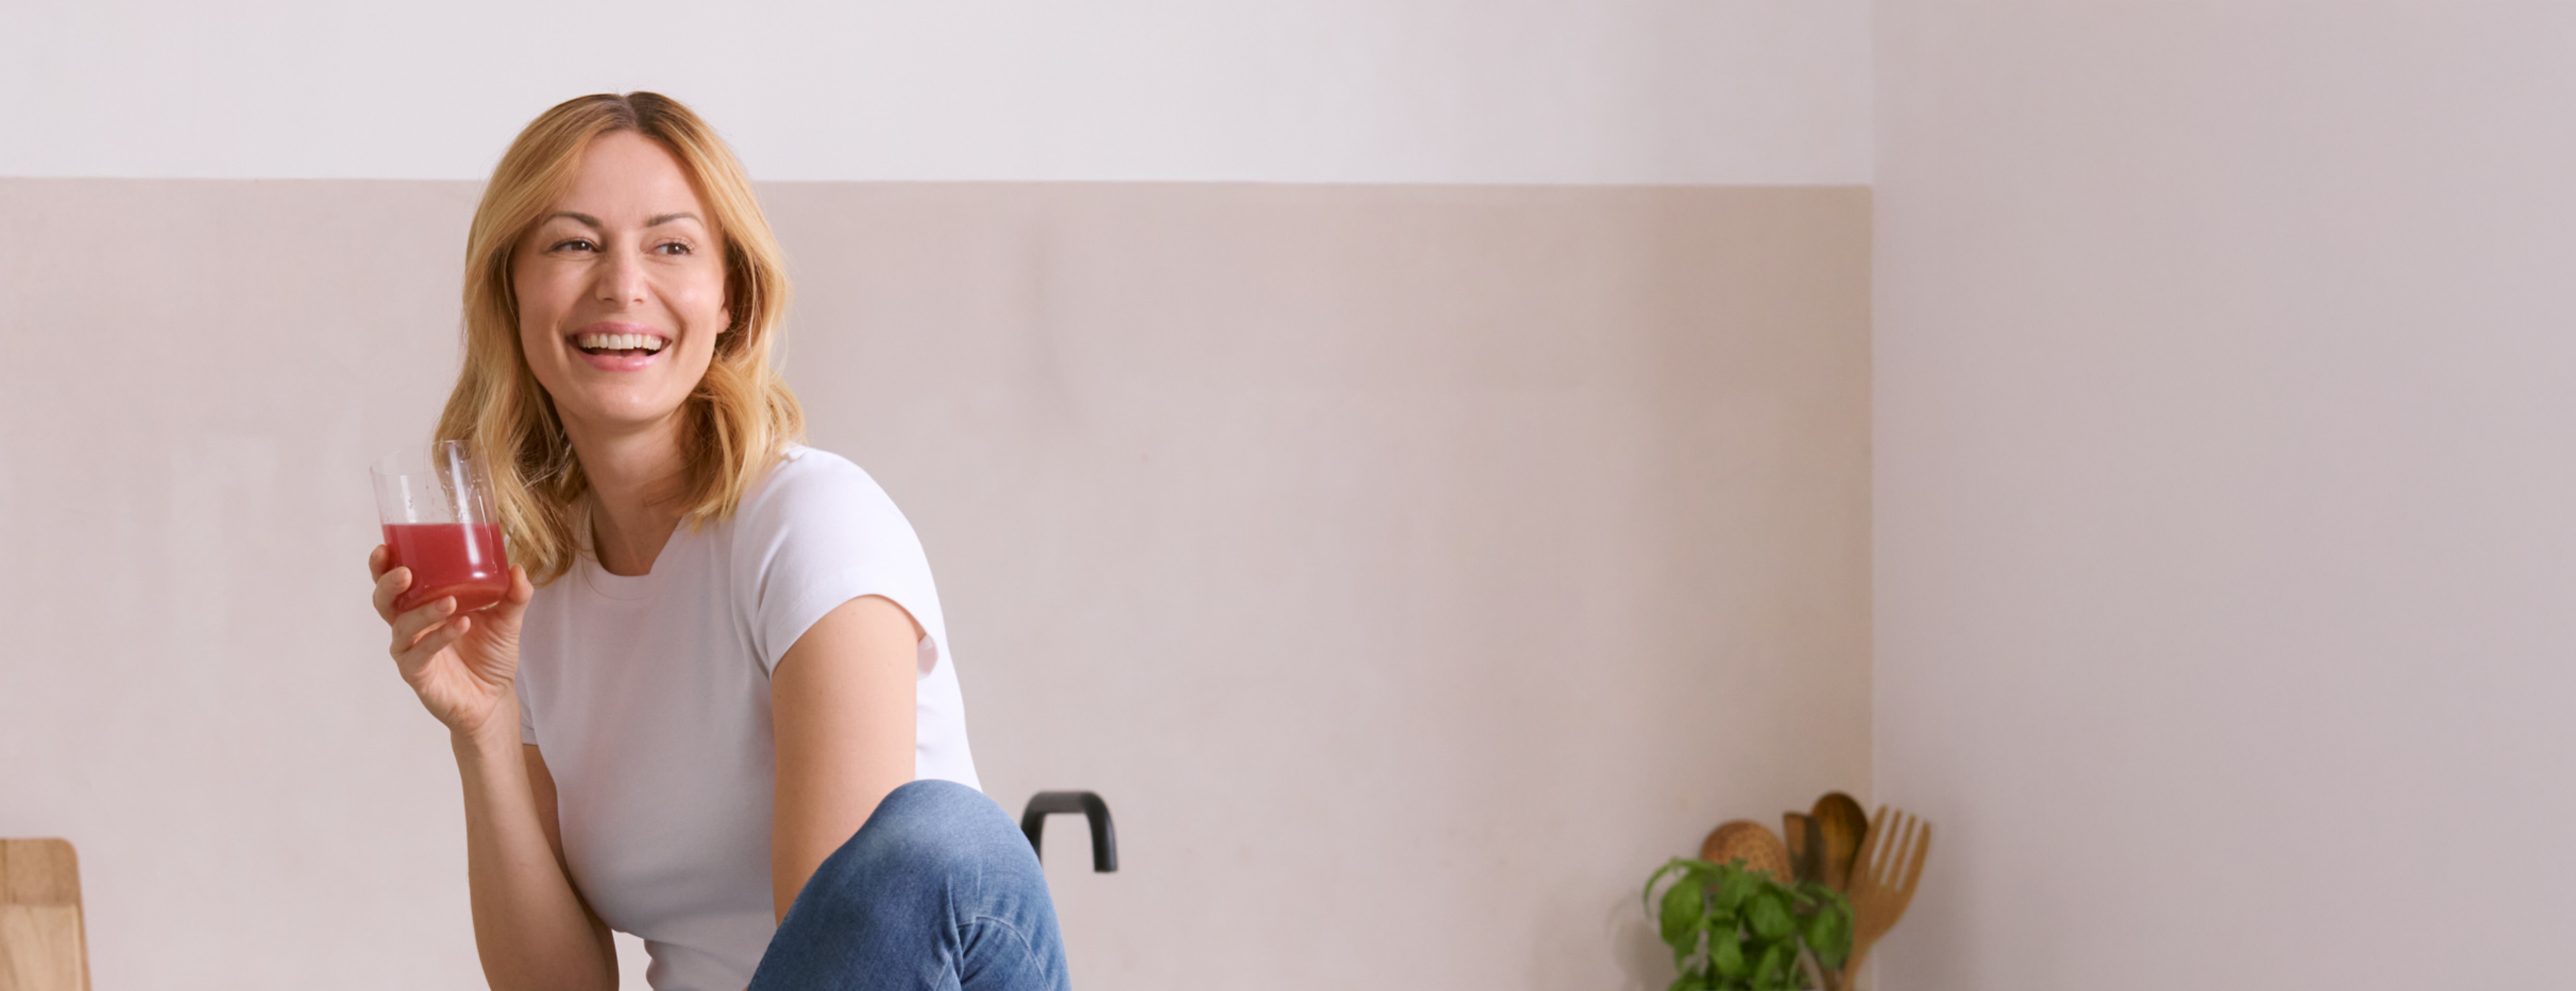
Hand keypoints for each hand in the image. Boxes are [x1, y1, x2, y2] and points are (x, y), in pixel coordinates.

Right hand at [369, 545, 535, 743]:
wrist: (495, 698)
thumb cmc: (491, 654)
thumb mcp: (507, 620)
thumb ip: (515, 595)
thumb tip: (518, 568)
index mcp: (424, 605)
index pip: (396, 582)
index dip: (384, 565)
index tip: (386, 547)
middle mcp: (412, 626)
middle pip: (385, 602)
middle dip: (388, 585)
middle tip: (406, 573)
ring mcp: (412, 650)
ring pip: (402, 626)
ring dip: (424, 611)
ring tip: (450, 601)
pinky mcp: (417, 673)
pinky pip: (420, 653)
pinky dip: (439, 637)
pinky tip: (461, 625)